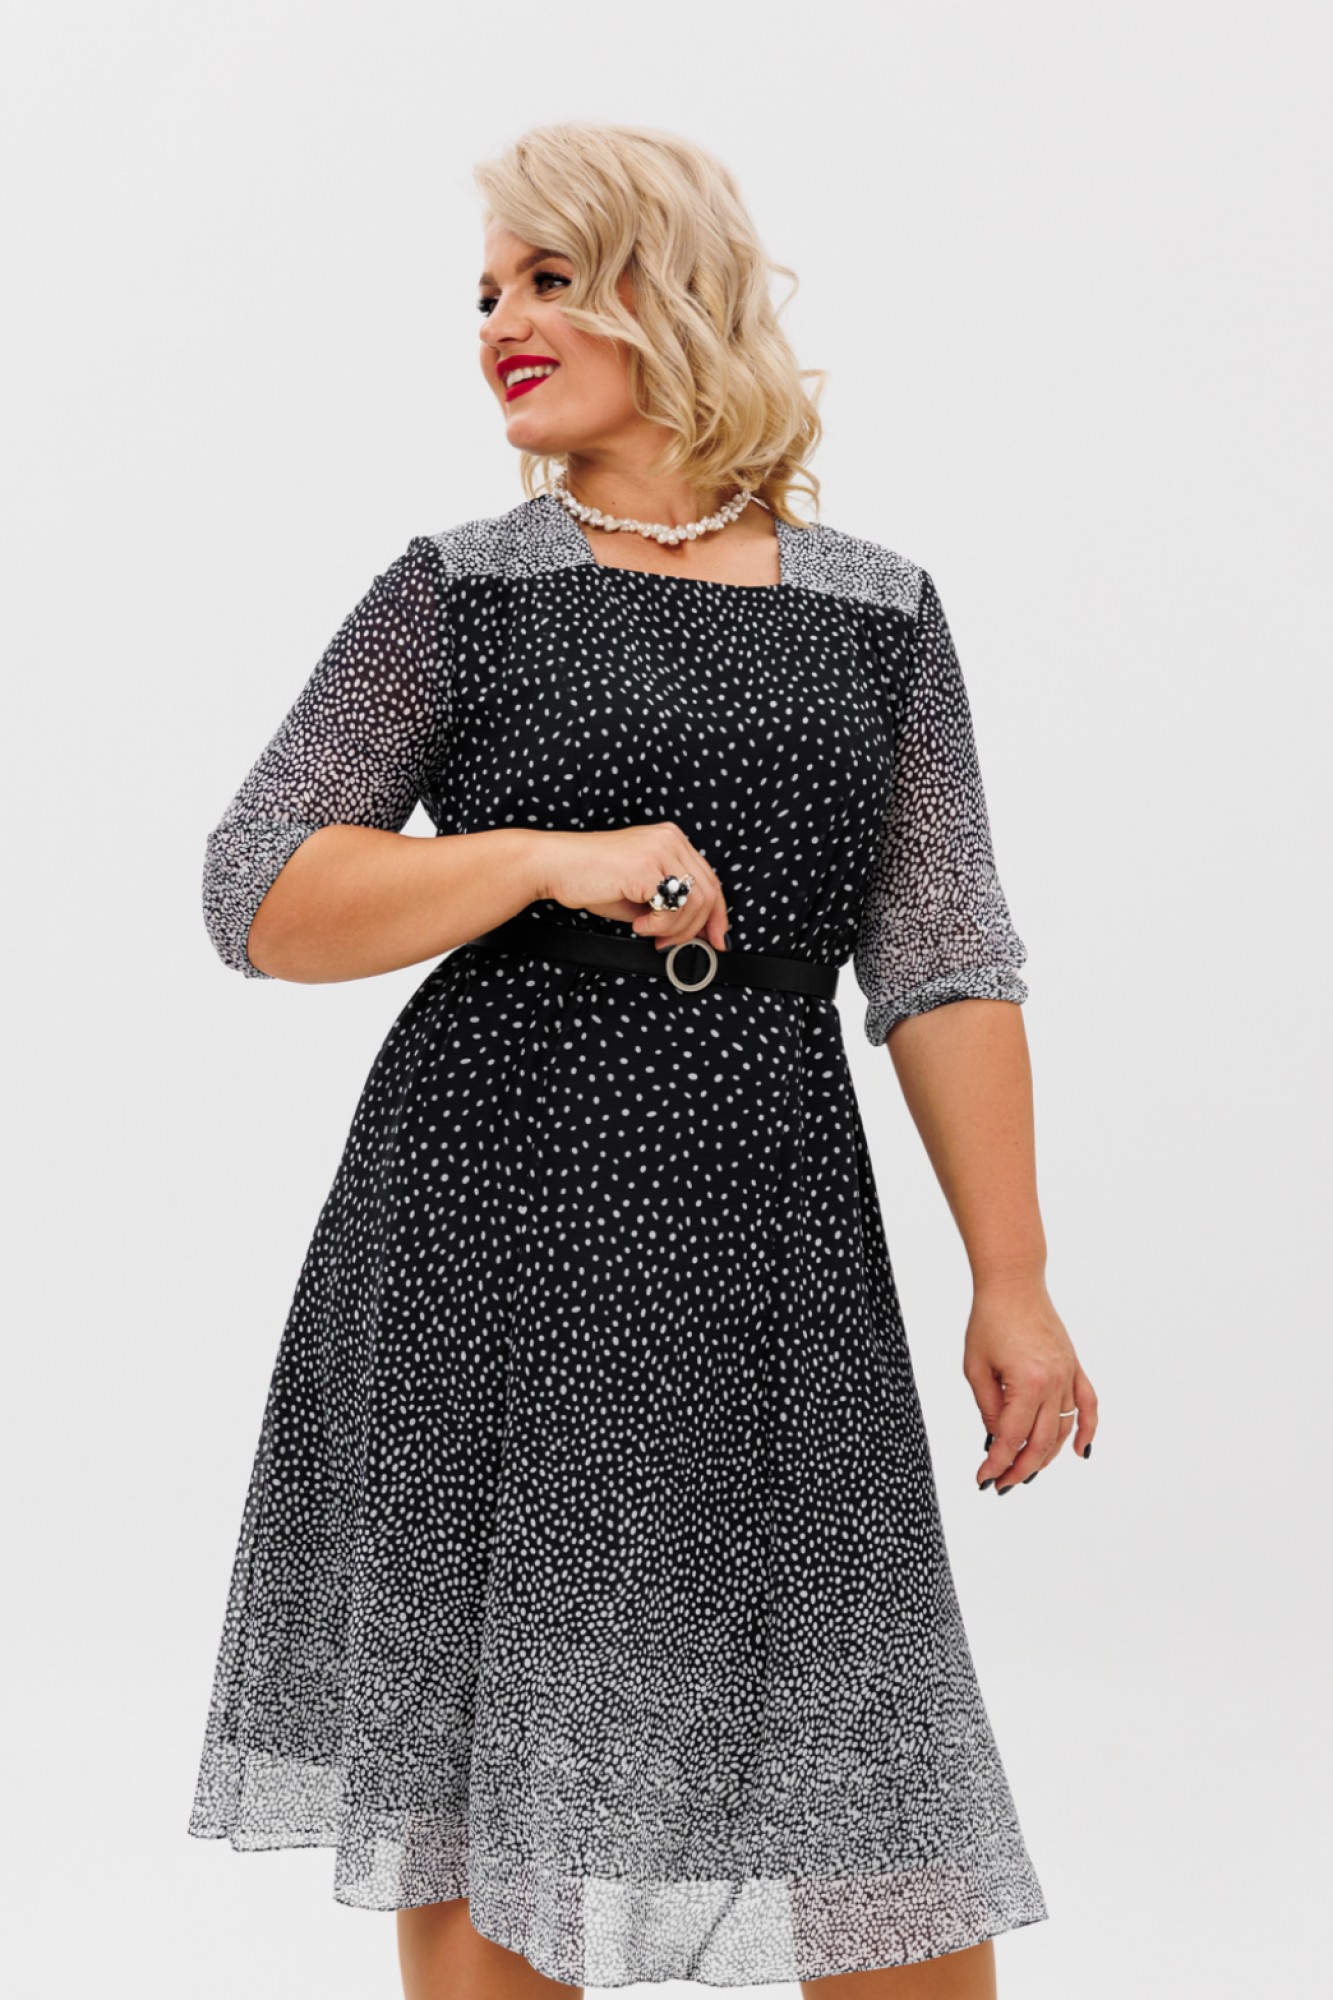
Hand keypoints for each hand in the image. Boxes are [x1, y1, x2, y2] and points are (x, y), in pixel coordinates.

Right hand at [532, 821, 731, 952]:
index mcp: (671, 839)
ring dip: (673, 929)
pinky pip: (672, 908)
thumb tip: (698, 930)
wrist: (556, 866)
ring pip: (695, 904)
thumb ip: (671, 903)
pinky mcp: (646, 867)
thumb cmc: (591, 876)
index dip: (718, 915)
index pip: (710, 880)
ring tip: (647, 930)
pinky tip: (638, 924)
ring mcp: (660, 850)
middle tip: (668, 942)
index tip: (715, 939)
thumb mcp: (642, 890)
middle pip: (709, 893)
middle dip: (693, 929)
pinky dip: (658, 925)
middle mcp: (670, 839)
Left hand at [963, 1274, 1097, 1492]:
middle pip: (1040, 1442)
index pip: (1010, 1437)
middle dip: (1020, 1468)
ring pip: (1062, 1430)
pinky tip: (1080, 1452)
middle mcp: (1054, 1383)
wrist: (1013, 1283)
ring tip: (1026, 1471)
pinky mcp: (1074, 1367)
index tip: (983, 1479)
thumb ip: (988, 1407)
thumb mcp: (976, 1367)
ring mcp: (1068, 1375)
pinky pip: (1088, 1405)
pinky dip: (1087, 1430)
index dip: (996, 1463)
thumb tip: (996, 1438)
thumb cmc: (989, 1320)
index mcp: (1027, 1383)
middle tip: (1002, 1484)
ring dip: (1046, 1456)